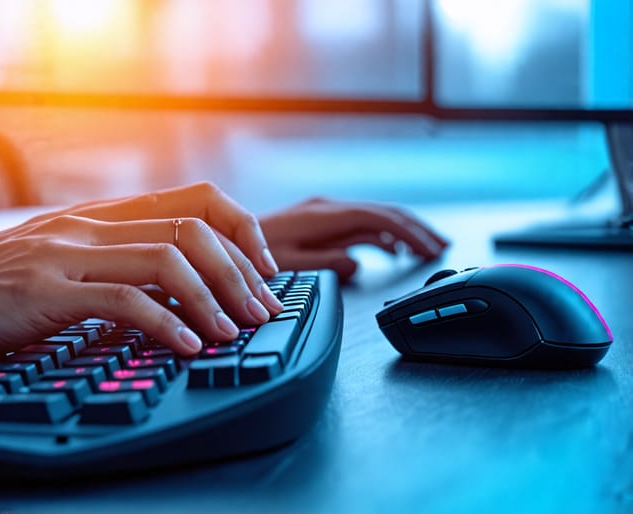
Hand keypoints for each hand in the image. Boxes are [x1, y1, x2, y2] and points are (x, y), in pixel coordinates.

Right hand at [0, 182, 284, 368]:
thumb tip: (161, 282)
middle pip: (192, 227)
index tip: (259, 269)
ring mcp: (66, 254)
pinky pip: (124, 300)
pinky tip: (187, 346)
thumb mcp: (53, 260)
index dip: (238, 229)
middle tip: (262, 309)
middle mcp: (87, 226)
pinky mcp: (45, 292)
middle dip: (240, 270)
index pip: (191, 200)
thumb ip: (103, 260)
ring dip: (213, 298)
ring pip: (167, 258)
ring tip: (234, 331)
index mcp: (95, 217)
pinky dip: (167, 324)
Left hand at [260, 197, 447, 280]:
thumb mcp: (289, 264)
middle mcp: (326, 208)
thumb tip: (359, 262)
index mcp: (323, 215)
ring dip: (402, 232)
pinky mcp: (318, 221)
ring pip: (374, 217)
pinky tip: (391, 249)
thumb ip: (326, 264)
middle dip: (415, 229)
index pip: (379, 217)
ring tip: (425, 249)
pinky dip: (381, 235)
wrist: (222, 238)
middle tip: (440, 247)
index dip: (410, 231)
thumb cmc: (248, 251)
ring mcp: (323, 212)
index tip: (431, 248)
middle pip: (383, 213)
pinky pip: (358, 224)